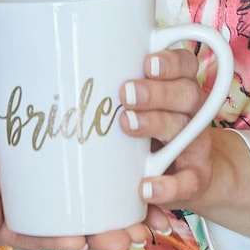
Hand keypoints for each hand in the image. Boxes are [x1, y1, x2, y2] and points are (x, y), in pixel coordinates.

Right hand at [0, 114, 152, 249]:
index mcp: (20, 222)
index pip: (39, 236)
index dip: (59, 241)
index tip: (78, 241)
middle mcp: (50, 215)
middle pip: (78, 230)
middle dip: (105, 237)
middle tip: (127, 238)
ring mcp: (71, 197)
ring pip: (101, 214)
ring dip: (127, 222)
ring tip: (150, 225)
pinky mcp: (89, 175)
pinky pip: (113, 190)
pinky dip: (137, 197)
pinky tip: (160, 202)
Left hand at [120, 45, 213, 235]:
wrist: (192, 178)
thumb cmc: (152, 136)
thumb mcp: (139, 112)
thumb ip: (110, 96)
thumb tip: (55, 83)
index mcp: (178, 91)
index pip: (186, 66)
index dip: (171, 62)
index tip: (147, 62)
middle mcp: (191, 114)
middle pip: (187, 94)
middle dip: (156, 92)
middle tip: (126, 93)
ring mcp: (195, 147)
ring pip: (186, 130)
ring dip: (157, 123)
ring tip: (127, 124)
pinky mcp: (194, 179)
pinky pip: (187, 181)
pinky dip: (168, 185)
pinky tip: (145, 187)